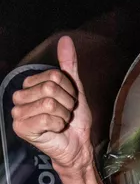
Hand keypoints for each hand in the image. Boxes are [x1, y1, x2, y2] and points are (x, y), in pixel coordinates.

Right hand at [11, 36, 92, 170]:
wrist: (77, 144)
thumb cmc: (73, 119)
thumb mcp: (74, 89)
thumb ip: (68, 65)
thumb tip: (65, 40)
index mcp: (30, 85)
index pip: (54, 76)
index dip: (68, 90)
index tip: (68, 101)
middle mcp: (20, 97)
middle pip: (50, 88)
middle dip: (66, 103)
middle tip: (64, 113)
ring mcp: (18, 113)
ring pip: (49, 103)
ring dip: (63, 115)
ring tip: (60, 121)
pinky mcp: (21, 127)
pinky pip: (46, 118)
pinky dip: (58, 125)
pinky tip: (55, 130)